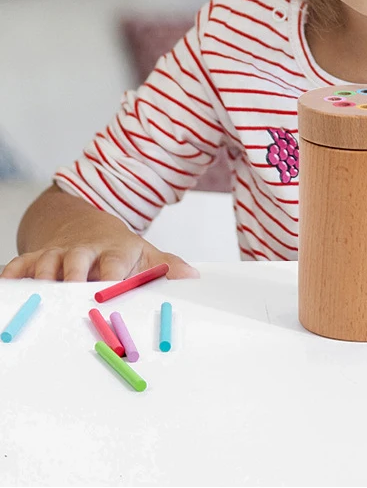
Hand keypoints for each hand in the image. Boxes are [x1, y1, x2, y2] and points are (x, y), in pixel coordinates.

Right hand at [0, 230, 199, 281]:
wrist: (86, 226)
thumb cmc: (119, 250)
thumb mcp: (145, 253)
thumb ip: (166, 266)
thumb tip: (192, 277)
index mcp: (115, 251)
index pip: (114, 263)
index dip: (112, 276)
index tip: (110, 290)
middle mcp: (85, 251)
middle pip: (77, 260)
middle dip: (74, 276)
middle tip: (72, 296)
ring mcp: (59, 253)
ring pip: (47, 262)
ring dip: (43, 277)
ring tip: (40, 294)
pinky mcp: (36, 257)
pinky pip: (21, 265)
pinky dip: (13, 274)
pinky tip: (7, 285)